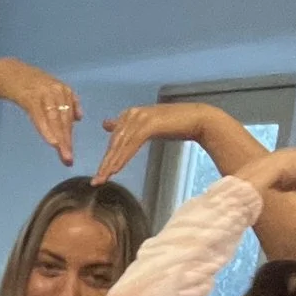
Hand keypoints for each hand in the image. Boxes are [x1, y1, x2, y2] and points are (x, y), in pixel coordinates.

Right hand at [0, 60, 80, 165]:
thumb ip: (65, 102)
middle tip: (68, 159)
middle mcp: (58, 91)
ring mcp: (45, 94)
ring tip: (63, 154)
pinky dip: (47, 130)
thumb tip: (78, 118)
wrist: (6, 72)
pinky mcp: (31, 97)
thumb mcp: (50, 89)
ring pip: (55, 120)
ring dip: (60, 139)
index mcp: (64, 91)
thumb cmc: (27, 83)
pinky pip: (41, 116)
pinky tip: (52, 142)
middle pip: (64, 121)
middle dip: (66, 141)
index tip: (70, 155)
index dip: (69, 137)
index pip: (69, 118)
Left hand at [92, 102, 221, 184]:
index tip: (99, 175)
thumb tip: (106, 125)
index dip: (107, 157)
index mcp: (129, 114)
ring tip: (102, 179)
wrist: (198, 119)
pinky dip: (123, 158)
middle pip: (114, 143)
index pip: (114, 140)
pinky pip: (131, 145)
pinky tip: (116, 170)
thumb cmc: (175, 124)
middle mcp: (131, 114)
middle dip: (105, 163)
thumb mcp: (148, 126)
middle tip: (96, 181)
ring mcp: (139, 118)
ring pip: (121, 145)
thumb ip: (128, 128)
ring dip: (111, 164)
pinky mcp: (148, 124)